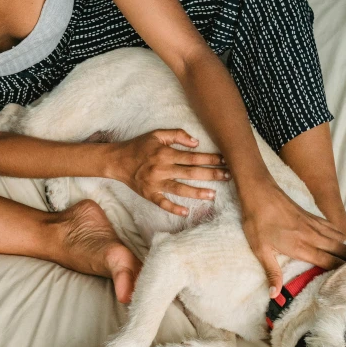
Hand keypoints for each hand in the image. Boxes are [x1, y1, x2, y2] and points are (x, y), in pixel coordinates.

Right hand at [113, 129, 230, 215]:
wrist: (117, 160)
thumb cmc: (139, 146)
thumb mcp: (157, 134)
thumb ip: (177, 135)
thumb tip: (196, 142)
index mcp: (165, 153)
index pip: (193, 156)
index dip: (210, 159)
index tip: (224, 161)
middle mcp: (162, 168)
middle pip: (191, 172)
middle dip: (211, 174)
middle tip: (227, 177)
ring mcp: (156, 183)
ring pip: (180, 189)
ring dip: (197, 192)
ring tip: (213, 194)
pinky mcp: (149, 194)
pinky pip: (163, 203)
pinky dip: (174, 208)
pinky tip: (186, 212)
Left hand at [240, 176, 345, 297]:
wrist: (259, 192)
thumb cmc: (257, 222)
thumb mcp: (260, 250)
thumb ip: (271, 272)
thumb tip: (274, 294)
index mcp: (300, 246)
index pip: (327, 261)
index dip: (341, 271)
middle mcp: (312, 235)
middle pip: (339, 249)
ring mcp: (313, 224)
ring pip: (339, 237)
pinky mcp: (311, 215)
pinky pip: (332, 227)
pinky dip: (343, 235)